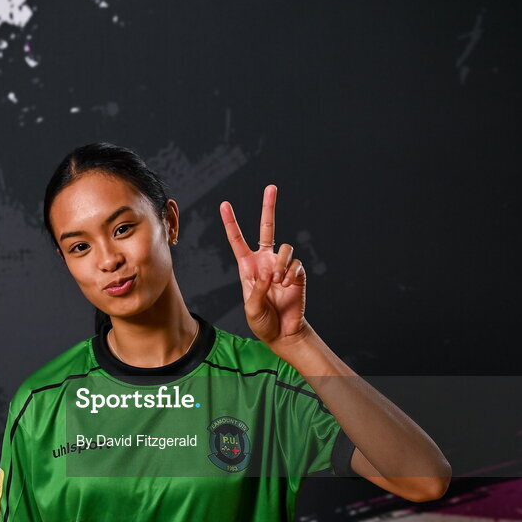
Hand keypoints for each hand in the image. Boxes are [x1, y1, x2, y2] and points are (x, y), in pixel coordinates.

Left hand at [220, 184, 309, 346]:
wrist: (283, 333)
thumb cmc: (263, 322)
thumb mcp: (251, 308)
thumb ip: (256, 289)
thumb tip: (268, 272)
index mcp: (248, 267)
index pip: (238, 240)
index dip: (231, 222)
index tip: (225, 204)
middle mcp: (265, 261)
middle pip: (267, 228)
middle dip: (269, 207)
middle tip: (271, 187)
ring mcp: (282, 266)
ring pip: (285, 248)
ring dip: (280, 265)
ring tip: (278, 282)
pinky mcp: (297, 273)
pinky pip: (295, 264)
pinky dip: (290, 274)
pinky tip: (287, 285)